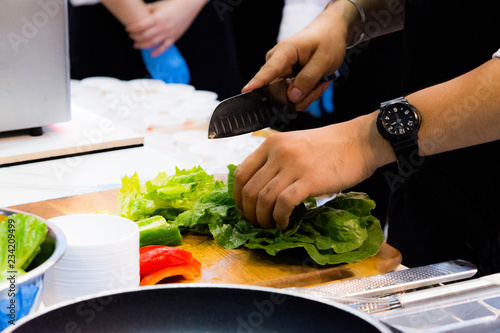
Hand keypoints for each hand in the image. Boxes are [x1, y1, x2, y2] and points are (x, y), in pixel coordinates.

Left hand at [126, 0, 206, 56]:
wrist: (188, 7)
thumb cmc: (172, 4)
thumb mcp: (158, 5)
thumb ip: (147, 10)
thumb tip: (138, 13)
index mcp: (156, 18)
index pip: (139, 26)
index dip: (131, 29)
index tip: (127, 29)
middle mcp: (161, 27)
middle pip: (144, 36)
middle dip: (135, 37)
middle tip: (130, 36)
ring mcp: (168, 34)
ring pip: (152, 43)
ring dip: (142, 45)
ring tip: (136, 45)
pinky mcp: (174, 38)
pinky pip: (164, 48)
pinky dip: (157, 52)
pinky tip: (151, 54)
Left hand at [234, 113, 390, 228]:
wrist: (360, 141)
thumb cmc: (329, 146)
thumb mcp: (294, 145)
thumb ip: (275, 161)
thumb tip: (260, 191)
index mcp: (270, 144)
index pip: (240, 173)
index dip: (237, 197)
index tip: (244, 210)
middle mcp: (278, 153)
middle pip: (249, 190)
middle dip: (249, 213)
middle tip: (257, 224)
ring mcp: (293, 165)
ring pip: (263, 199)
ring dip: (263, 219)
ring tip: (271, 226)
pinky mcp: (310, 180)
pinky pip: (283, 204)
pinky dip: (279, 218)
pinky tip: (285, 223)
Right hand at [242, 4, 348, 110]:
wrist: (330, 33)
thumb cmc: (327, 41)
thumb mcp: (324, 60)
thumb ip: (308, 79)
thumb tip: (292, 98)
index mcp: (285, 51)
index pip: (269, 70)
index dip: (257, 82)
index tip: (246, 91)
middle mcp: (277, 62)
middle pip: (279, 91)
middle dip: (301, 96)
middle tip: (320, 85)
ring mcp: (279, 72)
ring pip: (287, 97)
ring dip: (306, 95)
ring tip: (320, 82)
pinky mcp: (283, 79)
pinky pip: (291, 96)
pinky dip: (306, 94)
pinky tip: (316, 84)